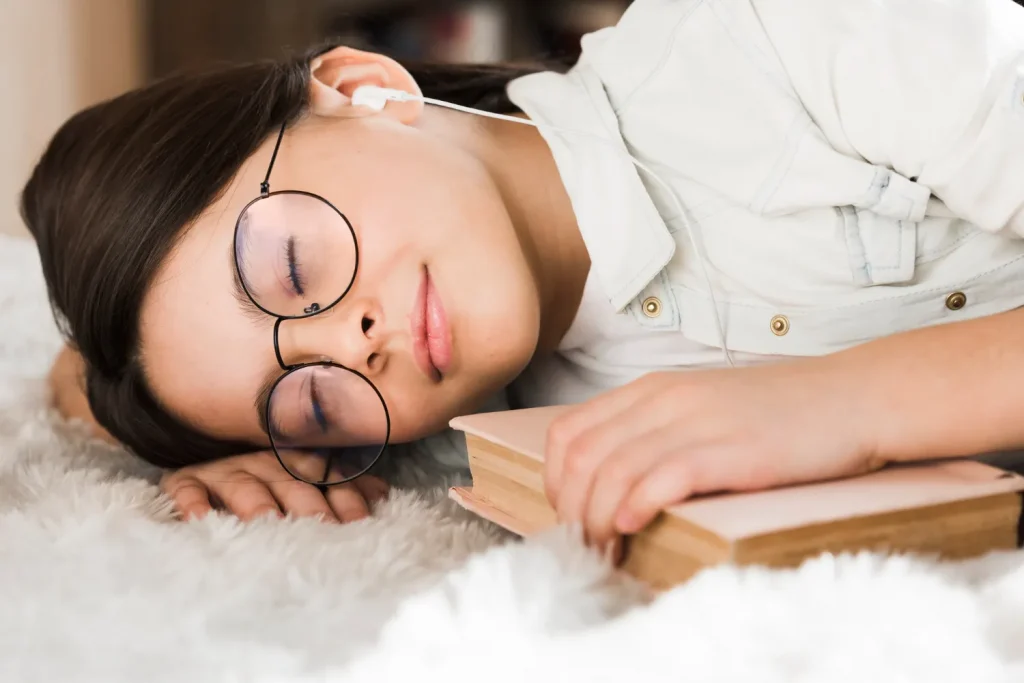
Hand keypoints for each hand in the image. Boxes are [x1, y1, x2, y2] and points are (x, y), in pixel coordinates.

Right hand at [160, 450, 389, 523]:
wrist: (211, 453)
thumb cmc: (273, 481)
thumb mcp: (309, 479)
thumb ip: (347, 486)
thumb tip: (382, 494)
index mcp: (300, 462)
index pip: (329, 477)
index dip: (346, 499)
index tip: (361, 523)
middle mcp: (266, 463)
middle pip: (291, 484)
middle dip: (308, 506)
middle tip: (321, 530)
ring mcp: (227, 471)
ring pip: (245, 486)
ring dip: (257, 503)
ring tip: (269, 523)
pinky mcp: (188, 481)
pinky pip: (188, 488)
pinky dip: (193, 502)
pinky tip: (200, 518)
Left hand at [544, 361, 879, 551]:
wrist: (850, 398)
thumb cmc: (776, 414)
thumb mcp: (699, 409)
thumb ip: (653, 432)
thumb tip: (609, 485)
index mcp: (650, 390)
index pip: (567, 434)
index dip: (554, 483)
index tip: (570, 517)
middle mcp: (663, 400)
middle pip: (580, 458)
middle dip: (570, 511)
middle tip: (585, 547)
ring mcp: (697, 421)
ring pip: (613, 471)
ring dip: (598, 520)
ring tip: (607, 551)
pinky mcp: (731, 448)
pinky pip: (664, 475)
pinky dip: (636, 504)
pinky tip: (633, 526)